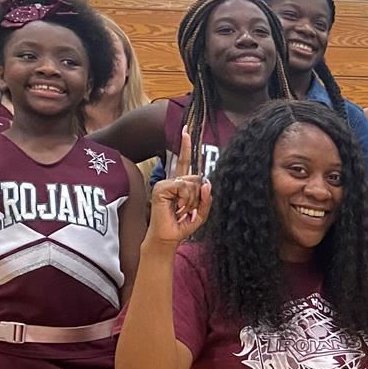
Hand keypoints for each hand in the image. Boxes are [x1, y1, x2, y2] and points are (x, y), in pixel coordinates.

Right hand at [147, 129, 211, 245]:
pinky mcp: (161, 188)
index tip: (185, 131)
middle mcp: (172, 181)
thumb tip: (206, 182)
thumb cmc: (182, 224)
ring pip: (191, 183)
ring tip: (180, 210)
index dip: (185, 147)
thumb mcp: (201, 212)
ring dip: (191, 200)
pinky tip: (176, 208)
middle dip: (197, 196)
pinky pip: (183, 187)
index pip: (184, 162)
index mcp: (180, 184)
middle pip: (196, 177)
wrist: (169, 237)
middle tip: (186, 209)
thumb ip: (206, 198)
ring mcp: (165, 183)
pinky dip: (185, 200)